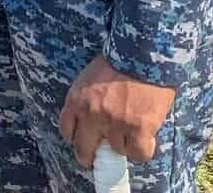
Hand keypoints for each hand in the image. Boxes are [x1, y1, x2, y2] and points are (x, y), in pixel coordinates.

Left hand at [58, 55, 175, 166]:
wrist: (141, 53)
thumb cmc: (117, 60)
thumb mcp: (89, 77)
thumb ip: (86, 99)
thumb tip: (89, 119)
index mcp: (76, 100)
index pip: (67, 129)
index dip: (75, 138)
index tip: (81, 141)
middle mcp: (92, 115)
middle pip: (84, 148)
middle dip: (87, 156)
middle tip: (94, 158)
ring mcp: (116, 123)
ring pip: (116, 150)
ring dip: (123, 144)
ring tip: (132, 131)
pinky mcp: (139, 128)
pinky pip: (138, 153)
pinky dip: (142, 150)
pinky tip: (146, 139)